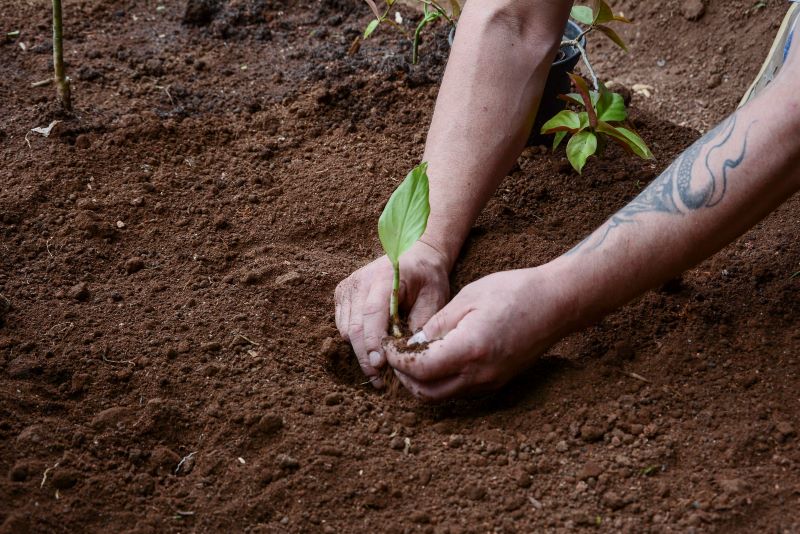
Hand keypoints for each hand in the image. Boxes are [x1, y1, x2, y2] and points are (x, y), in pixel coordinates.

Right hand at [335, 240, 450, 387]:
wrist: (416, 254)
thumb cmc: (428, 278)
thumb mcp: (435, 298)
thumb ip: (420, 324)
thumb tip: (406, 354)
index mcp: (383, 278)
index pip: (371, 315)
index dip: (373, 343)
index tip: (380, 366)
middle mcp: (360, 281)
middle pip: (354, 327)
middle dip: (365, 356)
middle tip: (379, 380)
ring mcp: (348, 287)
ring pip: (346, 330)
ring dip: (360, 351)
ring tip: (379, 367)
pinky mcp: (342, 293)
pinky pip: (343, 325)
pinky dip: (355, 340)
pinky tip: (373, 347)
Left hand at [385, 262, 574, 400]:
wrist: (556, 303)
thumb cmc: (513, 291)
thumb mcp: (466, 298)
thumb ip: (436, 325)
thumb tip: (411, 345)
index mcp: (469, 349)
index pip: (418, 369)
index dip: (396, 360)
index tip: (386, 345)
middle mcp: (480, 374)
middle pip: (426, 393)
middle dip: (404, 377)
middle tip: (395, 354)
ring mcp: (490, 383)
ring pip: (442, 396)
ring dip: (421, 382)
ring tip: (412, 357)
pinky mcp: (497, 383)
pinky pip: (459, 391)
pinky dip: (441, 381)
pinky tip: (436, 359)